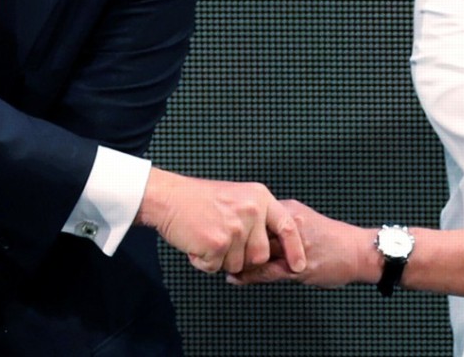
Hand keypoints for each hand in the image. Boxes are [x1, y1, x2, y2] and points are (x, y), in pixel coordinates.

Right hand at [136, 168, 305, 274]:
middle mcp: (250, 211)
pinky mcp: (217, 243)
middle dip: (241, 258)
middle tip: (221, 244)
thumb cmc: (194, 198)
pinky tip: (195, 242)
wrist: (165, 197)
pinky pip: (216, 267)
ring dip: (219, 259)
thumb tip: (268, 247)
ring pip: (238, 265)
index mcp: (258, 197)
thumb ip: (254, 216)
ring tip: (205, 236)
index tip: (298, 265)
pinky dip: (203, 261)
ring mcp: (235, 228)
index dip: (294, 249)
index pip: (287, 227)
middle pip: (260, 255)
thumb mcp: (234, 196)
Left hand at [228, 199, 375, 287]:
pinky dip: (248, 276)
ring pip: (255, 252)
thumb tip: (249, 222)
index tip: (217, 226)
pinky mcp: (299, 268)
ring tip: (218, 262)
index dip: (232, 222)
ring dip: (235, 259)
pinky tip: (235, 278)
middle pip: (249, 231)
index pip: (251, 213)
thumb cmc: (330, 237)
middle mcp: (288, 226)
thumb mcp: (301, 218)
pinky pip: (267, 272)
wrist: (359, 251)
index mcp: (286, 210)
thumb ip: (276, 220)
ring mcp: (293, 247)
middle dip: (230, 239)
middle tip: (212, 245)